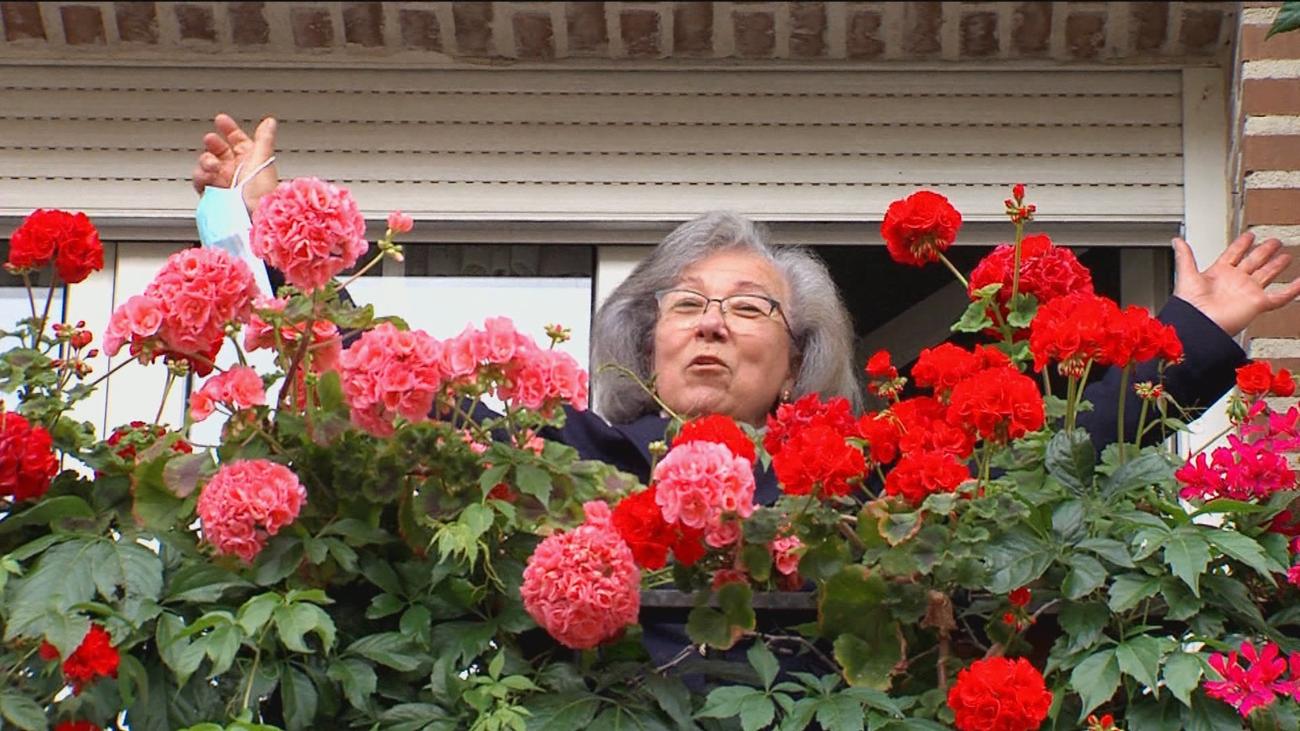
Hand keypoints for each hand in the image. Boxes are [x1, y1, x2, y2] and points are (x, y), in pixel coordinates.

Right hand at [191, 113, 278, 213]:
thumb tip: (270, 122)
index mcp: (251, 161)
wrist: (251, 219)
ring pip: (207, 163)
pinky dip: (201, 177)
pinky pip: (200, 180)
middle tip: (211, 140)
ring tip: (212, 166)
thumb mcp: (263, 161)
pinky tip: (206, 177)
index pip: (238, 141)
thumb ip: (264, 139)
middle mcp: (237, 171)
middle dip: (213, 143)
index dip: (229, 129)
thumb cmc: (262, 194)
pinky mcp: (212, 194)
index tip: (221, 120)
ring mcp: (224, 182)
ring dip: (206, 160)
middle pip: (219, 150)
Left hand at [1172, 232, 1299, 336]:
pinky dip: (1292, 290)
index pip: (1233, 254)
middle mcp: (1235, 281)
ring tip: (1286, 255)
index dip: (1241, 244)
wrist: (1198, 325)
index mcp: (1218, 274)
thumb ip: (1184, 256)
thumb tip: (1177, 240)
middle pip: (1254, 262)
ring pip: (1267, 275)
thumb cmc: (1190, 306)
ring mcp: (1247, 292)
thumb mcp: (1186, 275)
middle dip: (1264, 251)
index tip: (1249, 235)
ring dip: (1276, 265)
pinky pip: (1280, 297)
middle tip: (1274, 242)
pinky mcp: (1257, 303)